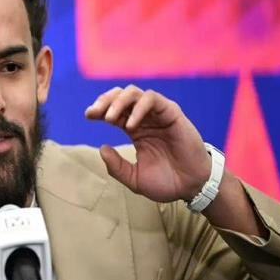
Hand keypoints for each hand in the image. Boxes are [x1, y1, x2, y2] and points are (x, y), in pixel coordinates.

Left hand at [85, 86, 210, 202]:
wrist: (191, 187)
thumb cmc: (166, 182)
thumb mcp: (134, 179)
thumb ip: (117, 167)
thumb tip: (101, 148)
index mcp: (135, 129)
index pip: (114, 111)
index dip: (99, 109)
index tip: (88, 116)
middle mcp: (145, 118)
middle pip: (120, 96)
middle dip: (104, 100)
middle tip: (94, 113)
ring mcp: (158, 115)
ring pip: (135, 93)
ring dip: (118, 102)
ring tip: (110, 119)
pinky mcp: (171, 113)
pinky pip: (152, 100)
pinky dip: (138, 108)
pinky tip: (130, 125)